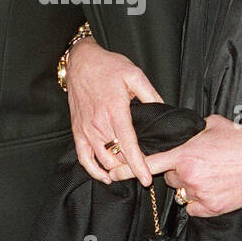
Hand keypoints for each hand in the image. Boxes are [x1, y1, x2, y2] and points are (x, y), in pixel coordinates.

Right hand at [65, 36, 161, 186]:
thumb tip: (163, 110)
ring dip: (116, 169)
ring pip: (103, 160)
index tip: (146, 178)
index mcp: (115, 111)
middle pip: (116, 156)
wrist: (81, 62)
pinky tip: (106, 175)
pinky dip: (94, 170)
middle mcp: (99, 124)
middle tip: (145, 171)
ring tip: (130, 172)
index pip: (128, 145)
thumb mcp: (134, 74)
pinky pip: (84, 158)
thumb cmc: (107, 67)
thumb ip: (150, 94)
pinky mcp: (78, 131)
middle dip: (131, 168)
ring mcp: (86, 129)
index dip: (138, 164)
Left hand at [108, 113, 241, 216]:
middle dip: (179, 171)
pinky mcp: (210, 208)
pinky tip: (216, 187)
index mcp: (185, 154)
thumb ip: (191, 130)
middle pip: (170, 177)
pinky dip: (201, 200)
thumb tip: (181, 131)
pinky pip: (194, 207)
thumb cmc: (241, 140)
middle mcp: (189, 175)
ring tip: (213, 174)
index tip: (112, 173)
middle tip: (201, 163)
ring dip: (192, 185)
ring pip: (183, 192)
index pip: (149, 162)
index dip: (128, 168)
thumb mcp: (212, 124)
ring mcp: (199, 193)